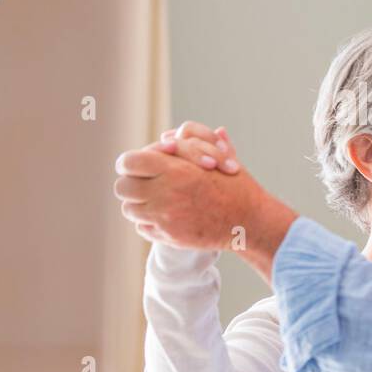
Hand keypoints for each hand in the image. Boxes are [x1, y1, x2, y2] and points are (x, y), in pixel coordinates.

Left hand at [112, 128, 297, 279]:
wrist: (249, 222)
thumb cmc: (237, 187)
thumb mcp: (218, 158)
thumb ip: (192, 145)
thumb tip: (171, 135)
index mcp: (175, 169)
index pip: (128, 162)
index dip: (130, 162)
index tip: (139, 165)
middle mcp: (165, 194)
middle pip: (122, 187)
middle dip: (130, 183)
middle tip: (144, 183)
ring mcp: (164, 218)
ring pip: (129, 210)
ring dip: (138, 204)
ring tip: (155, 200)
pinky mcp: (168, 236)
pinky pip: (142, 228)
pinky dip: (149, 222)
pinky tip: (165, 216)